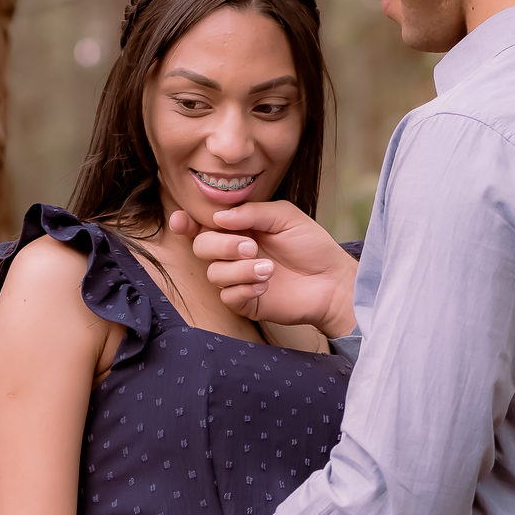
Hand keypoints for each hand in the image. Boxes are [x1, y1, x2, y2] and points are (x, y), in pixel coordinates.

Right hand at [167, 202, 357, 335]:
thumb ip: (251, 212)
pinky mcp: (246, 302)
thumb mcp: (284, 216)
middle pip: (201, 248)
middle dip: (221, 245)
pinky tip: (265, 285)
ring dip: (239, 269)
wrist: (332, 280)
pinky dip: (244, 288)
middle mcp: (233, 253)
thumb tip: (218, 218)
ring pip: (214, 274)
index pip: (203, 226)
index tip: (182, 222)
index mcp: (239, 229)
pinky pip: (227, 296)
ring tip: (268, 268)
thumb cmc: (311, 245)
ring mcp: (238, 279)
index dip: (186, 224)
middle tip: (251, 246)